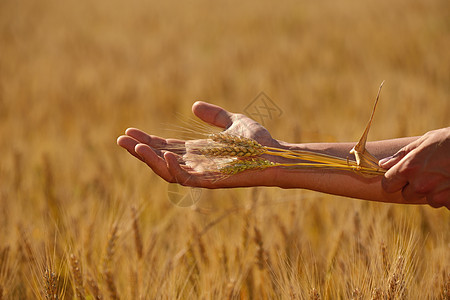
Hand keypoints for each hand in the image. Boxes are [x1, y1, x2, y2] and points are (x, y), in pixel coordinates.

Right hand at [117, 101, 280, 187]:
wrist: (274, 154)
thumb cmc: (257, 141)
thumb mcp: (232, 121)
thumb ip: (214, 115)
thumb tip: (193, 105)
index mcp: (198, 152)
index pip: (166, 147)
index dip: (147, 140)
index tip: (129, 131)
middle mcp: (196, 164)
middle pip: (161, 158)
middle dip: (140, 150)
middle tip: (121, 139)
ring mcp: (202, 174)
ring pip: (167, 171)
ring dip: (149, 159)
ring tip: (134, 146)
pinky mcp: (210, 181)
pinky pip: (185, 178)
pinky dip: (171, 167)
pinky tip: (162, 152)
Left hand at [380, 127, 449, 208]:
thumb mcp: (425, 141)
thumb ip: (402, 155)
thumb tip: (383, 164)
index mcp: (409, 168)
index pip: (388, 184)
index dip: (393, 181)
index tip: (399, 178)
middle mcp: (420, 185)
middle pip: (407, 194)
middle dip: (414, 186)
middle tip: (429, 172)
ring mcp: (436, 196)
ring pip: (427, 198)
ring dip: (433, 191)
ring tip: (445, 174)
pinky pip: (444, 203)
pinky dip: (448, 195)